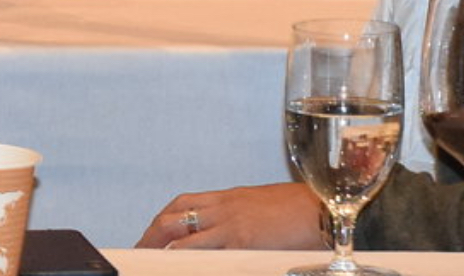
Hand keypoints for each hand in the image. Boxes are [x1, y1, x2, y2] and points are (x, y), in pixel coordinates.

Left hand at [136, 183, 321, 250]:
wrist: (322, 208)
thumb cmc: (300, 210)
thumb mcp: (263, 208)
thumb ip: (242, 217)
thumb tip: (230, 234)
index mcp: (229, 198)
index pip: (184, 204)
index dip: (164, 219)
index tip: (152, 233)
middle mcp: (224, 206)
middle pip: (175, 216)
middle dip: (153, 234)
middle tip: (140, 251)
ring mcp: (230, 222)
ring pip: (184, 233)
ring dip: (162, 248)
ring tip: (149, 260)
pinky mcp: (241, 239)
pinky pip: (206, 251)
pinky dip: (189, 259)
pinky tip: (178, 266)